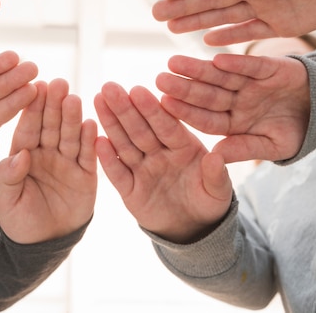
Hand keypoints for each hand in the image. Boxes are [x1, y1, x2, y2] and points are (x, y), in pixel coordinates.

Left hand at [0, 79, 96, 243]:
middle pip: (51, 124)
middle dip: (54, 104)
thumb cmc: (19, 220)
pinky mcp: (86, 174)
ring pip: (70, 135)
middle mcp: (46, 151)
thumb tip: (19, 156)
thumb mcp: (5, 201)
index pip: (28, 127)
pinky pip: (88, 155)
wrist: (44, 244)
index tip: (35, 87)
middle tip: (59, 83)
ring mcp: (67, 161)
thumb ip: (8, 177)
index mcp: (23, 152)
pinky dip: (90, 140)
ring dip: (73, 117)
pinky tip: (91, 123)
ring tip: (74, 99)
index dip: (32, 108)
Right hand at [95, 82, 231, 242]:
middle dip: (124, 108)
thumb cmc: (209, 202)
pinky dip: (106, 159)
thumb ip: (217, 177)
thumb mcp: (218, 193)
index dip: (151, 109)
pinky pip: (117, 173)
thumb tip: (215, 158)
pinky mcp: (130, 189)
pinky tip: (96, 141)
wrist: (193, 229)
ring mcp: (143, 169)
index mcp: (183, 147)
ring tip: (98, 100)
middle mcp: (160, 153)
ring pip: (124, 144)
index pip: (165, 125)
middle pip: (140, 128)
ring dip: (110, 123)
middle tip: (109, 86)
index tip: (138, 90)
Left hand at [156, 54, 309, 162]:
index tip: (164, 105)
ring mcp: (250, 83)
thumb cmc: (295, 131)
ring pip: (220, 75)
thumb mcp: (272, 146)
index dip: (185, 112)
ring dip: (198, 69)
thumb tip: (215, 156)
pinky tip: (217, 57)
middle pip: (206, 94)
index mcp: (233, 121)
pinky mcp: (269, 67)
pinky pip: (250, 64)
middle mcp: (237, 100)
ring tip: (174, 61)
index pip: (205, 118)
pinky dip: (236, 61)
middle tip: (159, 79)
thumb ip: (245, 148)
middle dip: (184, 87)